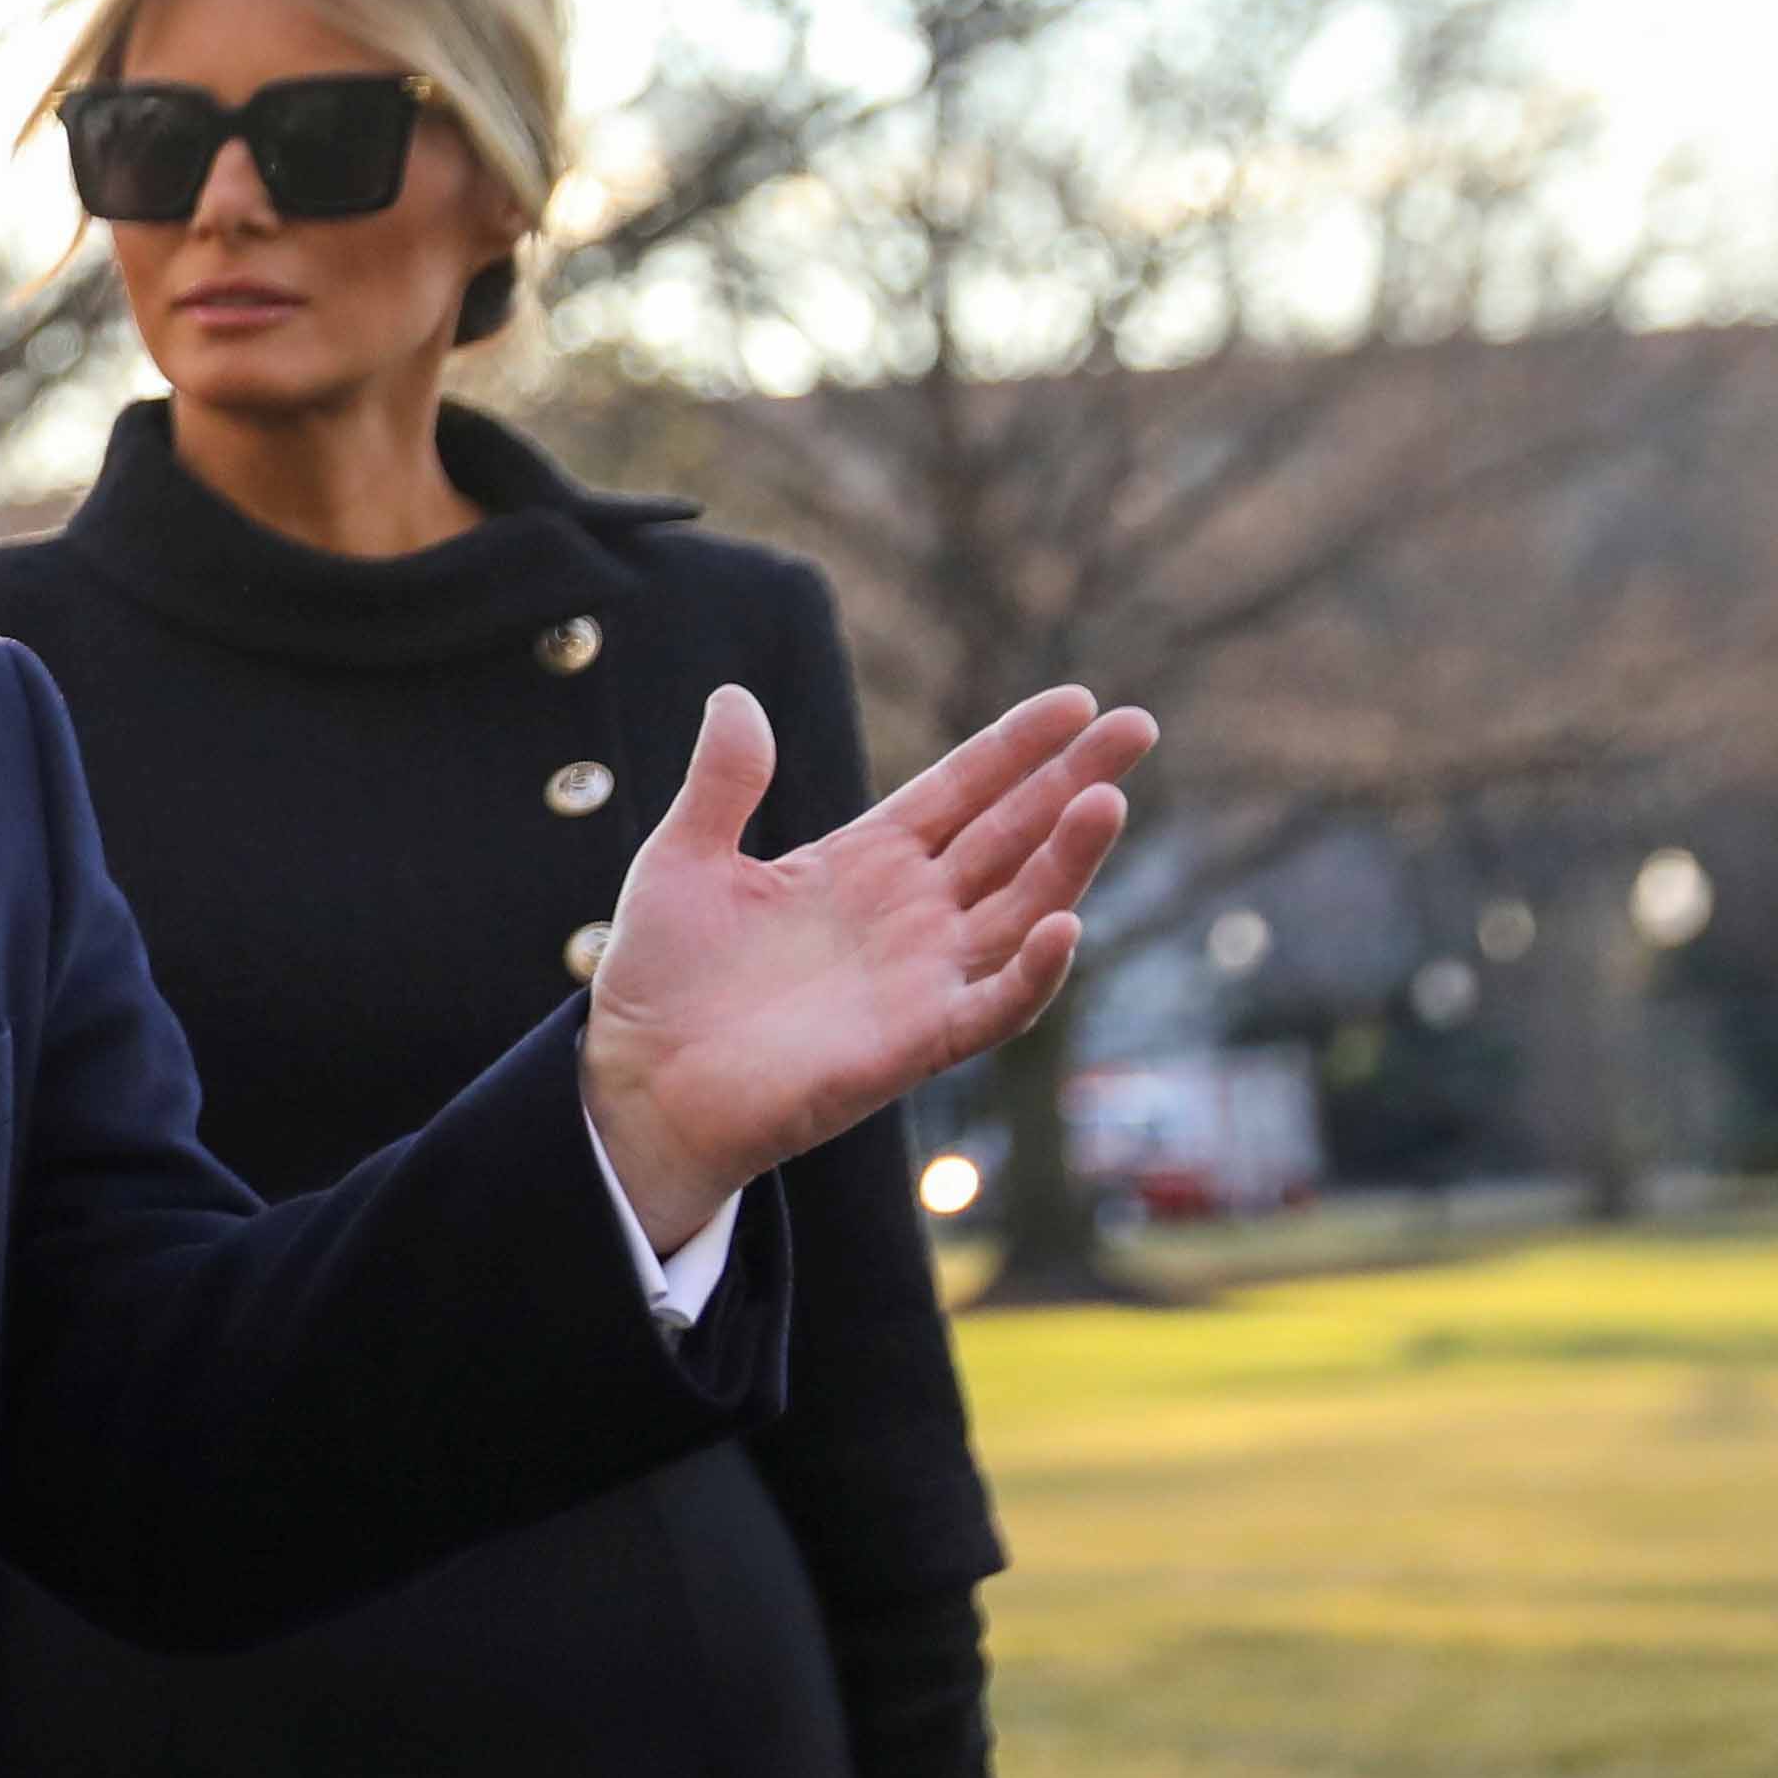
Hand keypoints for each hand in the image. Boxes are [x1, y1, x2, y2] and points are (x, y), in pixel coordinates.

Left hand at [581, 683, 1154, 1252]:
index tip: (1075, 700)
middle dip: (1073, 781)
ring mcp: (919, 979)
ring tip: (1106, 799)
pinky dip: (1032, 973)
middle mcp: (908, 915)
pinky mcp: (913, 1044)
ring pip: (1019, 910)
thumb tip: (736, 695)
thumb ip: (724, 781)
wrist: (638, 1081)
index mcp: (863, 863)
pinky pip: (993, 1007)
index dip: (1016, 747)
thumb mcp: (684, 858)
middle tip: (1139, 725)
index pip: (960, 791)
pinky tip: (1064, 924)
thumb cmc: (662, 977)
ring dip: (1067, 860)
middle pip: (1011, 836)